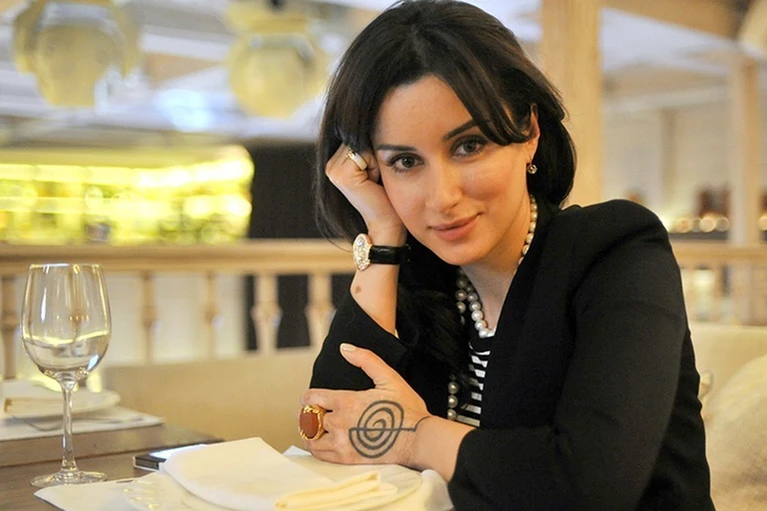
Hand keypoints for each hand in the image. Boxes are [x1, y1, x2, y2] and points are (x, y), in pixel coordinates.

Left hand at [301, 343, 431, 466]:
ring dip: (310, 432)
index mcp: (346, 401)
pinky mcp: (347, 458)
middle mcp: (339, 422)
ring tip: (317, 428)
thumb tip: (345, 348)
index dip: (308, 397)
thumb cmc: (406, 410)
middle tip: (314, 413)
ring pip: (311, 438)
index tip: (312, 398)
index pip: (311, 398)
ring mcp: (342, 442)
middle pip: (309, 418)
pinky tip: (323, 443)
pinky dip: (317, 448)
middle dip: (310, 413)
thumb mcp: (389, 377)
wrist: (417, 439)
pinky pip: (321, 455)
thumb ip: (366, 359)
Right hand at [325, 144, 404, 241]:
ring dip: (377, 160)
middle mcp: (330, 164)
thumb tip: (375, 116)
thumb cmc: (388, 197)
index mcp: (336, 161)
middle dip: (377, 154)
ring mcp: (333, 169)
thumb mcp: (378, 165)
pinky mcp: (341, 175)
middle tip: (378, 179)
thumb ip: (369, 145)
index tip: (379, 173)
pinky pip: (366, 152)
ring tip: (377, 181)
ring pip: (364, 143)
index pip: (360, 135)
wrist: (387, 225)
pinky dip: (377, 166)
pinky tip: (375, 183)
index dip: (377, 150)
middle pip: (361, 136)